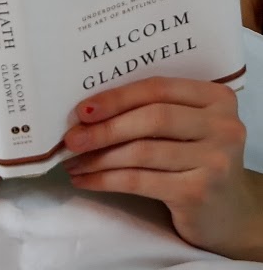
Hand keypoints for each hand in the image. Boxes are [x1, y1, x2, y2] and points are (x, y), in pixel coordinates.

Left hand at [62, 76, 262, 259]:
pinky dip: (106, 180)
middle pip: (151, 119)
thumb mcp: (184, 125)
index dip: (116, 97)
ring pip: (142, 152)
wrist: (229, 212)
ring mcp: (214, 161)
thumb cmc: (194, 157)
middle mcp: (223, 127)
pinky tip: (86, 180)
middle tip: (71, 138)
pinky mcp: (199, 193)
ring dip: (99, 157)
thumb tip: (87, 109)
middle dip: (104, 128)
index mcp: (216, 98)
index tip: (82, 109)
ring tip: (72, 162)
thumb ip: (150, 108)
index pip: (157, 88)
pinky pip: (140, 181)